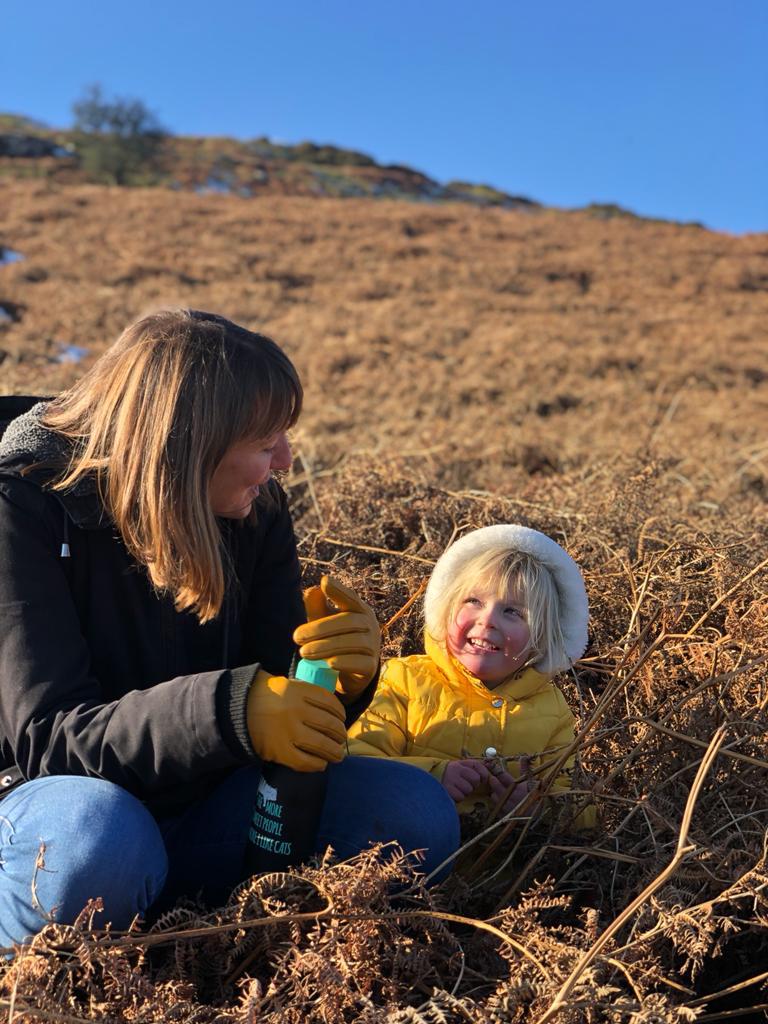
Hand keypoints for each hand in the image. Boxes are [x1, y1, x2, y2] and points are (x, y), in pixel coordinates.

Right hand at [246, 669, 346, 771]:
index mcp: (298, 691)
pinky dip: (318, 764)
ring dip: (334, 752)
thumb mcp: (287, 685)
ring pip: (322, 745)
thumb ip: (308, 693)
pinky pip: (306, 761)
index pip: (330, 703)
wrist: (235, 711)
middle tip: (342, 739)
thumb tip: (331, 708)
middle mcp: (296, 711)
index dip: (340, 713)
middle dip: (340, 734)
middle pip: (329, 725)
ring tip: (338, 755)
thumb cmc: (264, 697)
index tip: (342, 719)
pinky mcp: (280, 751)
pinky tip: (321, 764)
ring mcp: (288, 732)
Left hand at [293, 576, 380, 700]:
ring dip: (326, 647)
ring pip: (353, 642)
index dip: (339, 590)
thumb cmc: (335, 638)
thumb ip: (317, 605)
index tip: (325, 582)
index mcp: (359, 610)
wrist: (349, 672)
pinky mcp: (371, 667)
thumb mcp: (323, 621)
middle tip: (296, 637)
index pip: (350, 598)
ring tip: (303, 652)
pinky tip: (329, 663)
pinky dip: (344, 662)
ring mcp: (373, 646)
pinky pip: (360, 663)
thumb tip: (313, 590)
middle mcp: (370, 625)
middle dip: (320, 629)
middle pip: (348, 622)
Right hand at [441, 759, 490, 801]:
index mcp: (460, 763)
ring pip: (468, 789)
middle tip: (466, 785)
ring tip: (458, 789)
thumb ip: (471, 768)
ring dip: (465, 792)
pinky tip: (453, 793)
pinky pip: (460, 796)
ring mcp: (451, 779)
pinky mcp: (446, 790)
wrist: (429, 779)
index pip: (478, 765)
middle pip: (476, 779)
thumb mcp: (458, 767)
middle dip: (474, 785)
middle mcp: (456, 769)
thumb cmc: (448, 774)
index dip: (484, 773)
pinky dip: (458, 797)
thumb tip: (488, 771)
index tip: (483, 779)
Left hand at [488, 760, 534, 814]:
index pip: (501, 775)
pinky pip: (495, 807)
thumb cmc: (534, 795)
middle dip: (492, 780)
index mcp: (515, 786)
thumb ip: (524, 769)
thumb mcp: (531, 781)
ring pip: (493, 796)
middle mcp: (509, 796)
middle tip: (492, 778)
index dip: (494, 768)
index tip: (488, 764)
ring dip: (494, 792)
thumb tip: (523, 757)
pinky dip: (497, 803)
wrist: (538, 814)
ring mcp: (506, 806)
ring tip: (499, 791)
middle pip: (494, 784)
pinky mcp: (504, 814)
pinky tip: (502, 801)